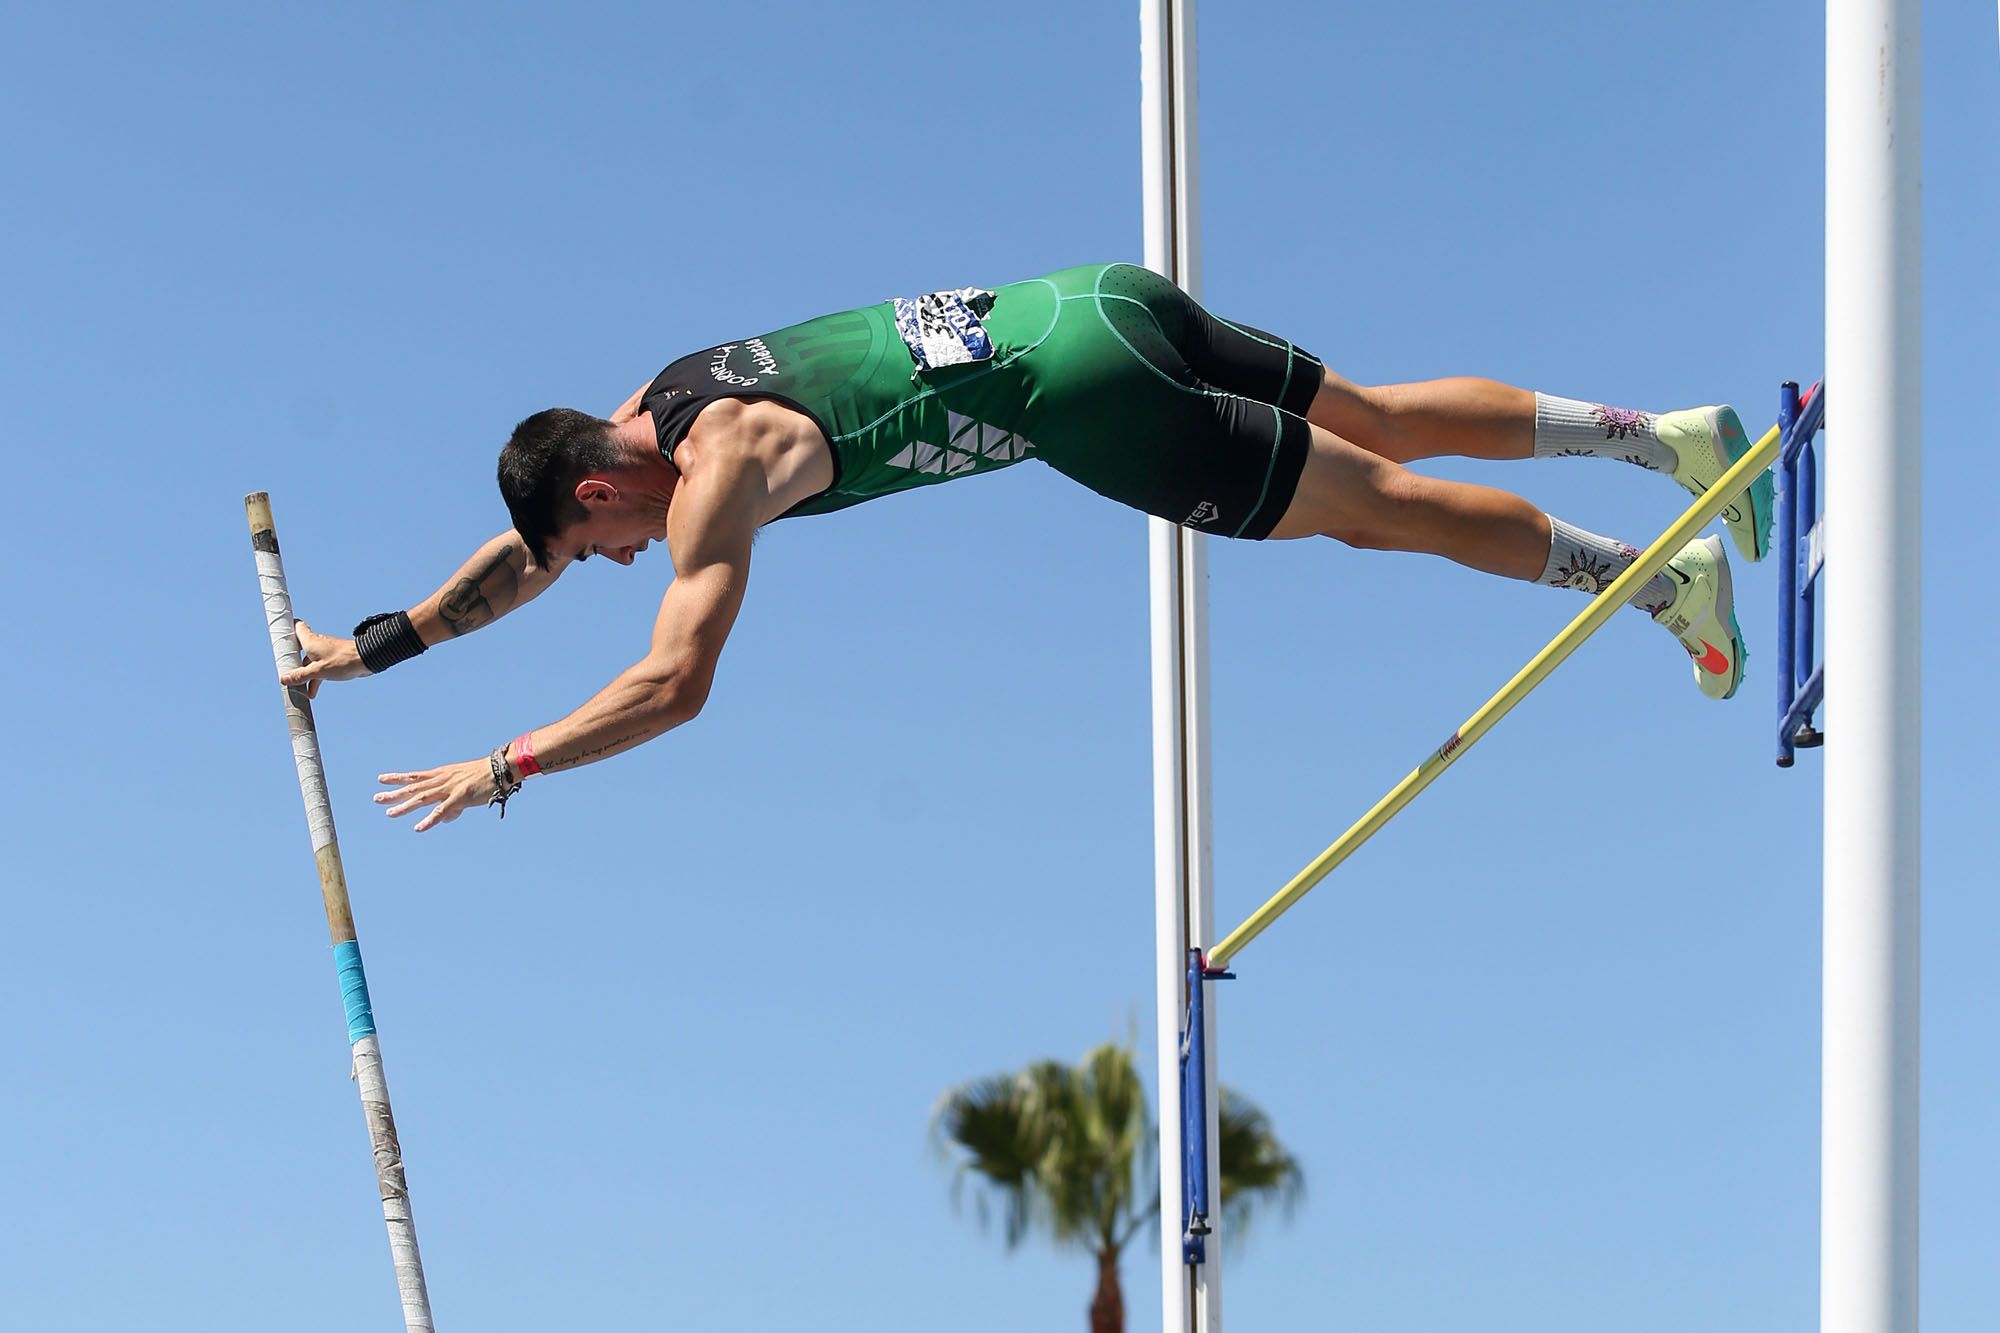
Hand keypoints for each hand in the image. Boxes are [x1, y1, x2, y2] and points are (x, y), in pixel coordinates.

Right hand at [280, 619, 368, 696]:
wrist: (368, 660)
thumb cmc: (343, 661)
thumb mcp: (319, 671)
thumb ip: (301, 675)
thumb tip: (283, 679)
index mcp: (311, 641)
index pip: (297, 627)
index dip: (287, 629)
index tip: (278, 637)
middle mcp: (317, 644)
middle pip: (299, 650)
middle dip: (292, 662)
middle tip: (285, 673)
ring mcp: (326, 652)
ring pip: (310, 662)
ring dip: (305, 675)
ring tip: (299, 690)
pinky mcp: (334, 660)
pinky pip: (320, 669)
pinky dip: (315, 678)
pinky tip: (313, 692)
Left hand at [376, 758, 500, 832]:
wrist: (500, 769)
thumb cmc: (484, 777)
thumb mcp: (464, 788)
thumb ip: (451, 805)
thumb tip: (444, 819)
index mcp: (442, 774)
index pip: (414, 776)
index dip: (397, 778)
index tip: (381, 779)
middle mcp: (442, 780)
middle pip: (413, 787)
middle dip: (394, 793)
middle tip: (377, 798)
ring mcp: (449, 788)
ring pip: (422, 798)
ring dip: (405, 807)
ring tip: (390, 813)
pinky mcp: (459, 797)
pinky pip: (441, 811)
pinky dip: (429, 820)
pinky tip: (418, 828)